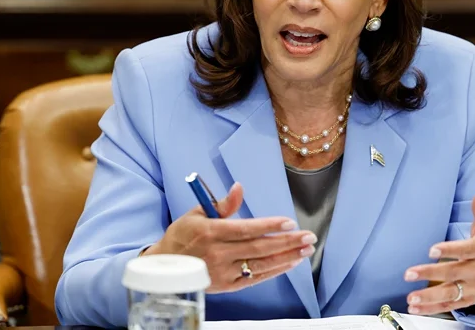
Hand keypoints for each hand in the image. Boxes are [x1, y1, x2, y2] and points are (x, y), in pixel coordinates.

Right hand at [143, 182, 315, 292]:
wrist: (165, 266)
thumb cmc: (183, 235)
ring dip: (287, 256)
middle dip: (287, 241)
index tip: (289, 223)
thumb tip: (239, 188)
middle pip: (259, 247)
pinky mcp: (226, 286)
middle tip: (308, 236)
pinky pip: (255, 278)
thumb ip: (222, 204)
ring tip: (305, 249)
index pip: (246, 229)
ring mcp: (223, 272)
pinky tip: (290, 262)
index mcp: (211, 232)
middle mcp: (218, 253)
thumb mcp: (197, 213)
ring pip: (260, 264)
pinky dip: (274, 271)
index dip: (270, 226)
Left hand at [403, 183, 474, 314]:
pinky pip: (450, 305)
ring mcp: (473, 287)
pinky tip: (416, 307)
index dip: (450, 250)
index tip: (432, 250)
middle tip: (409, 273)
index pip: (466, 250)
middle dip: (430, 274)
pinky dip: (433, 308)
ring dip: (429, 297)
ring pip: (451, 294)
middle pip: (453, 273)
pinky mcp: (469, 299)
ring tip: (411, 298)